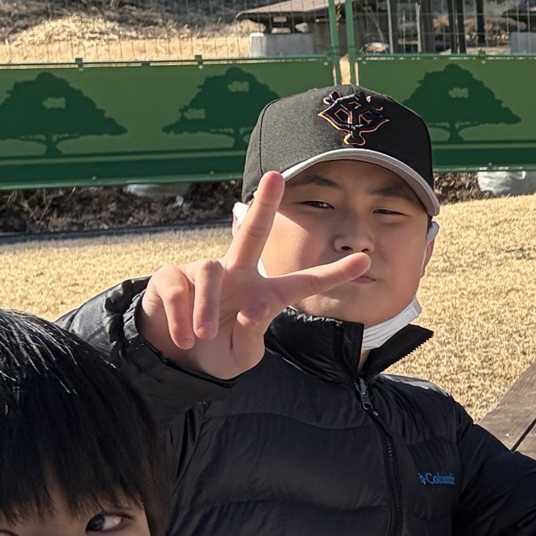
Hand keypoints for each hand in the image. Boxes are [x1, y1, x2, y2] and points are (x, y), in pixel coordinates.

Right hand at [137, 171, 369, 380]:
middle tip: (276, 176)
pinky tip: (180, 336)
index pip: (303, 282)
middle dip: (264, 204)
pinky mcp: (171, 277)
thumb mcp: (241, 354)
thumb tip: (255, 305)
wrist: (174, 359)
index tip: (364, 260)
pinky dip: (180, 315)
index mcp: (265, 294)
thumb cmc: (217, 352)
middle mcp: (238, 274)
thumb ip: (253, 333)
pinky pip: (177, 288)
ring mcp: (203, 271)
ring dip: (205, 306)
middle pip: (253, 232)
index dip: (333, 273)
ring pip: (209, 269)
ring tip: (202, 335)